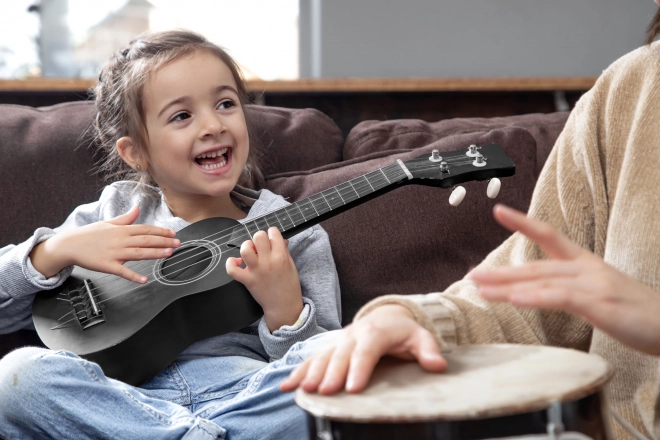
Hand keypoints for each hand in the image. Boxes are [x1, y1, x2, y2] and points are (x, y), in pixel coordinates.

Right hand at [30, 206, 178, 283]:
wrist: (69, 245)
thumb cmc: (89, 235)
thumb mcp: (108, 223)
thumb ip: (125, 218)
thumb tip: (137, 209)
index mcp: (122, 230)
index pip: (145, 229)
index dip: (161, 231)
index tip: (173, 233)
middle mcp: (120, 240)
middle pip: (146, 240)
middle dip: (164, 241)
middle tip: (177, 244)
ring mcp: (114, 253)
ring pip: (138, 253)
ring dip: (155, 253)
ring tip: (168, 253)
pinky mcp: (107, 265)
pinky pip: (122, 271)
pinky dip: (133, 276)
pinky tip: (144, 279)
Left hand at [225, 226, 302, 331]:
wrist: (284, 306)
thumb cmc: (289, 286)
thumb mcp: (291, 265)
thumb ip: (284, 251)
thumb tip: (279, 239)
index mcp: (281, 256)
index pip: (273, 233)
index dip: (271, 233)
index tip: (271, 238)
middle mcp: (268, 262)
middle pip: (258, 237)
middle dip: (259, 238)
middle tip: (261, 246)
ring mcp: (256, 271)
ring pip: (245, 249)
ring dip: (247, 247)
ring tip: (250, 252)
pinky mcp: (247, 280)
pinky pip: (232, 269)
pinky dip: (231, 263)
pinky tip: (236, 262)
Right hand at [280, 304, 445, 394]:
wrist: (387, 315)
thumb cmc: (404, 331)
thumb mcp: (421, 337)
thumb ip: (429, 350)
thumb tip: (438, 365)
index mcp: (376, 331)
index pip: (367, 350)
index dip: (359, 368)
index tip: (354, 387)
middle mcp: (354, 334)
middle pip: (341, 355)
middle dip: (332, 373)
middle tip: (325, 391)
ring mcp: (340, 340)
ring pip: (323, 356)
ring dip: (312, 372)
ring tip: (305, 389)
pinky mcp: (330, 348)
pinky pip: (312, 359)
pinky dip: (298, 371)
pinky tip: (287, 386)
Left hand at [471, 204, 659, 355]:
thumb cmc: (637, 313)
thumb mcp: (600, 294)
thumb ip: (571, 288)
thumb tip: (542, 291)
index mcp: (586, 263)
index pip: (550, 235)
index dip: (524, 222)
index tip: (499, 210)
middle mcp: (586, 268)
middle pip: (535, 266)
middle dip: (501, 271)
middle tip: (472, 274)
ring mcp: (593, 284)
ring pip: (541, 281)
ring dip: (508, 285)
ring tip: (481, 287)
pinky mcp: (599, 303)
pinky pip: (560, 298)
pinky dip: (535, 297)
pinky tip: (514, 299)